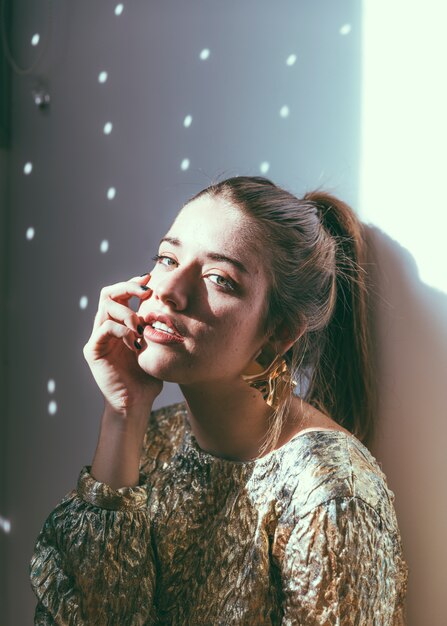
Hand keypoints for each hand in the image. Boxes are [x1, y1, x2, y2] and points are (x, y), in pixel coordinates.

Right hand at [83, 273, 162, 415]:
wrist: (137, 403)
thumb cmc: (148, 376)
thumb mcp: (156, 344)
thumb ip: (156, 325)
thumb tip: (171, 302)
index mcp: (119, 324)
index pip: (120, 294)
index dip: (133, 284)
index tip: (151, 280)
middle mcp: (106, 328)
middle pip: (108, 294)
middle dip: (127, 288)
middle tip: (146, 292)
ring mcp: (98, 338)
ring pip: (106, 307)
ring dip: (127, 312)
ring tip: (141, 326)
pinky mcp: (93, 351)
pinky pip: (104, 328)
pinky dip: (121, 329)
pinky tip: (134, 341)